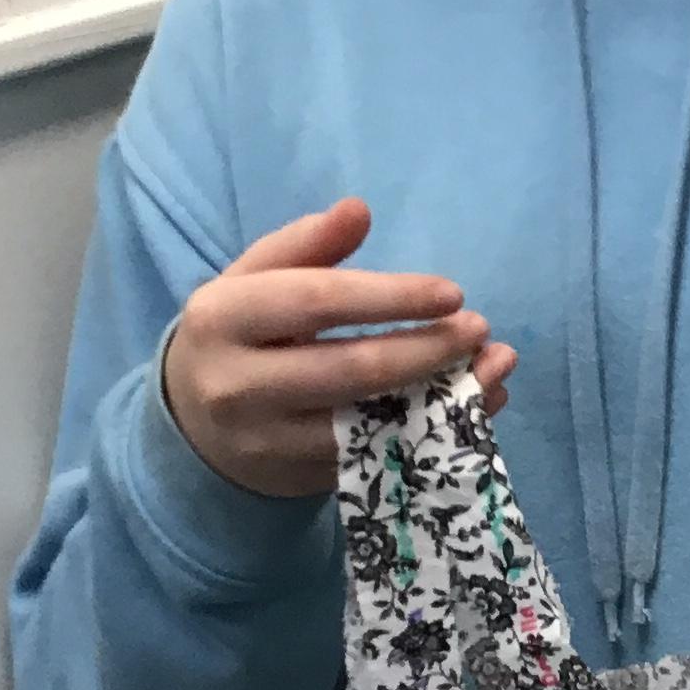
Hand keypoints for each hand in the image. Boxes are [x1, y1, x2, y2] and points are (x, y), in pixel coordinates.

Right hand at [163, 198, 515, 499]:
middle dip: (426, 350)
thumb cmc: (239, 334)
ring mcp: (268, 441)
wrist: (193, 424)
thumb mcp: (254, 281)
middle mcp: (237, 385)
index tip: (452, 293)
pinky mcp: (299, 480)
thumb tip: (358, 210)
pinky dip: (432, 432)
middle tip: (480, 330)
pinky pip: (377, 456)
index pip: (317, 302)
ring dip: (444, 398)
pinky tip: (471, 408)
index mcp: (222, 317)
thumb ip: (305, 245)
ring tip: (495, 368)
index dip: (390, 297)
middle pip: (350, 369)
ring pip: (371, 423)